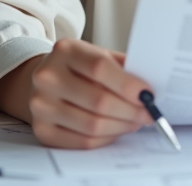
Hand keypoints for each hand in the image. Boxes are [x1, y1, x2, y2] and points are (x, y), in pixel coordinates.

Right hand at [25, 39, 153, 148]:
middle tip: (148, 114)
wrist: (44, 79)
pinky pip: (82, 142)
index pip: (100, 68)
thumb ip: (122, 68)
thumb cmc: (78, 67)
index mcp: (65, 51)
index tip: (149, 94)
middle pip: (98, 101)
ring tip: (135, 122)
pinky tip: (116, 130)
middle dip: (131, 111)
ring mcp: (40, 105)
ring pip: (92, 125)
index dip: (128, 85)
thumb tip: (151, 90)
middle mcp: (47, 76)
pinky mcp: (41, 130)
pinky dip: (106, 139)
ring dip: (121, 127)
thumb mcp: (98, 55)